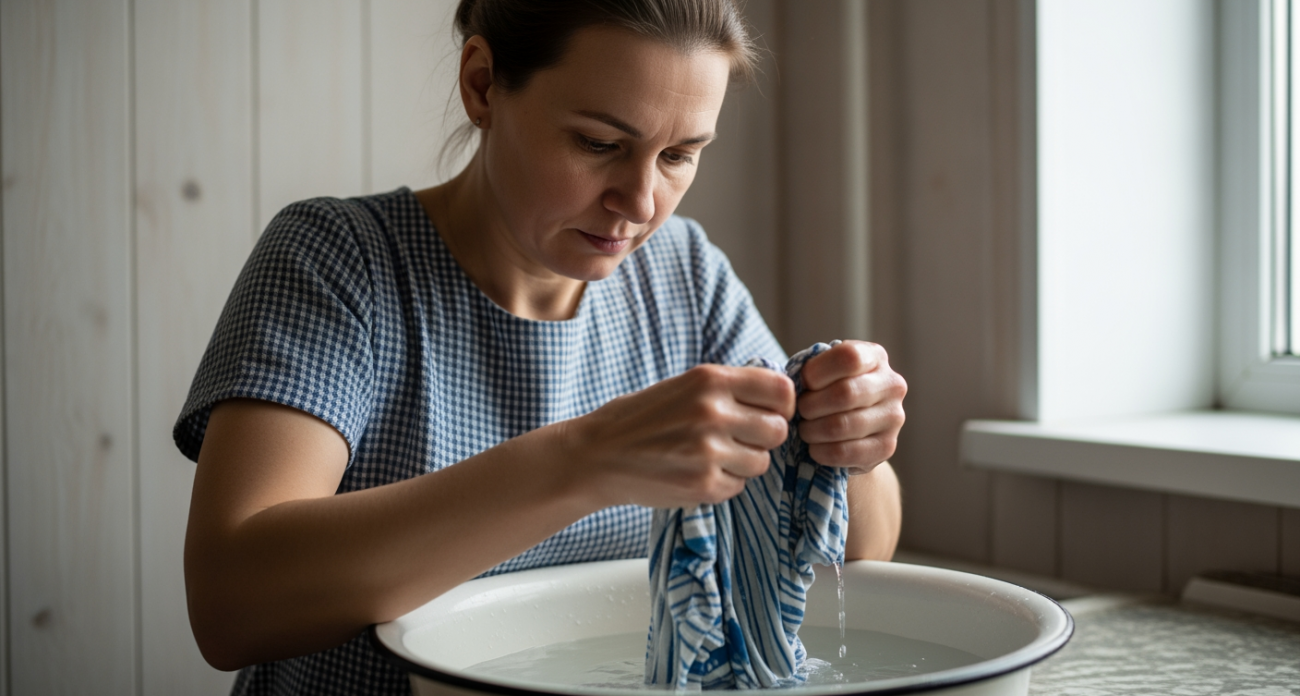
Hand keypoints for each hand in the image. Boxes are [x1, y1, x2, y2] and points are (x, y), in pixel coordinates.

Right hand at [569, 364, 795, 507]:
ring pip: (761, 462)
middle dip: (762, 437)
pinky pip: (739, 486)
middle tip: (737, 438)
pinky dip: (723, 483)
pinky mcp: (703, 484)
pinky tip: (696, 472)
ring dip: (743, 463)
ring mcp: (708, 451)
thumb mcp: (684, 386)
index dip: (781, 405)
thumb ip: (729, 388)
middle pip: (778, 430)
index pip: (781, 391)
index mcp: (710, 380)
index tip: (768, 412)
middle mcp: (713, 412)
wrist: (597, 455)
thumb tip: (781, 397)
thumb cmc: (640, 418)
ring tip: (710, 456)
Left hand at [797, 341, 905, 472]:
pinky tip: (815, 447)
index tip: (804, 383)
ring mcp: (894, 417)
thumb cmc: (828, 390)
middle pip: (845, 394)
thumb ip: (812, 372)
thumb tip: (794, 389)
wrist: (850, 427)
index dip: (817, 372)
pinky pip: (845, 452)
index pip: (848, 358)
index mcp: (875, 357)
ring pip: (842, 425)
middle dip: (810, 405)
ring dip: (812, 430)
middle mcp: (892, 385)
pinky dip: (821, 451)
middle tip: (800, 412)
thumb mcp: (824, 371)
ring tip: (805, 430)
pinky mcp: (887, 446)